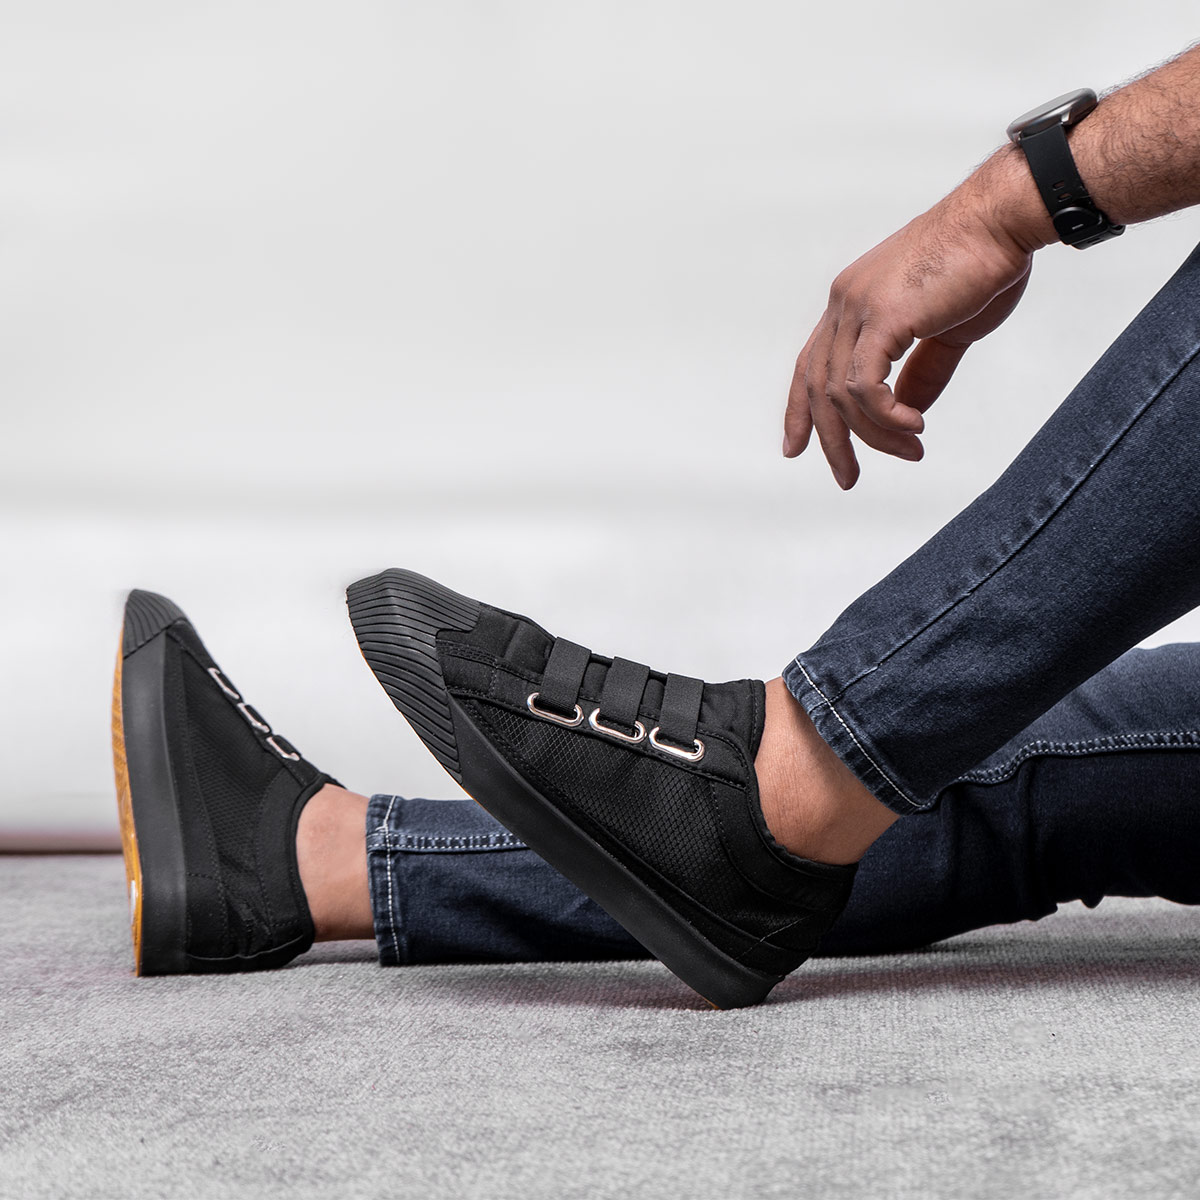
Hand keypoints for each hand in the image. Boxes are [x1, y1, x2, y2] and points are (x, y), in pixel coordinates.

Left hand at [784, 191, 1034, 488]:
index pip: (811, 365)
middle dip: (830, 440)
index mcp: (852, 303)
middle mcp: (844, 303)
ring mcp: (857, 307)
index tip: (797, 448)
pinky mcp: (882, 316)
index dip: (799, 410)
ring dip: (875, 434)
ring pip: (841, 394)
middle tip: (848, 479)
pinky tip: (913, 428)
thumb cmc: (982, 266)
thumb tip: (906, 415)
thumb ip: (921, 374)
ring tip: (911, 450)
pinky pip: (864, 385)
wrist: (1004, 220)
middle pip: (816, 387)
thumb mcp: (945, 334)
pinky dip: (884, 416)